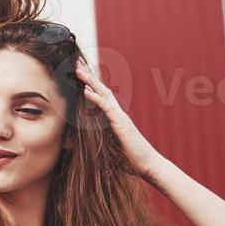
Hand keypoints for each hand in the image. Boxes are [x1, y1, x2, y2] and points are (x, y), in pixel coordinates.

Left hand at [74, 59, 164, 177]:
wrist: (148, 164)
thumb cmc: (129, 158)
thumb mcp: (109, 146)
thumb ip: (99, 139)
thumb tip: (81, 141)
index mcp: (114, 116)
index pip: (100, 94)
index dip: (89, 82)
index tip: (79, 71)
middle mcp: (117, 113)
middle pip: (101, 88)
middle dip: (89, 74)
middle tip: (76, 61)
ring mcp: (119, 117)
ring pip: (104, 94)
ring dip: (90, 81)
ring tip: (79, 69)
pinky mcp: (121, 124)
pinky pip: (106, 108)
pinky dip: (96, 98)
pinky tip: (86, 90)